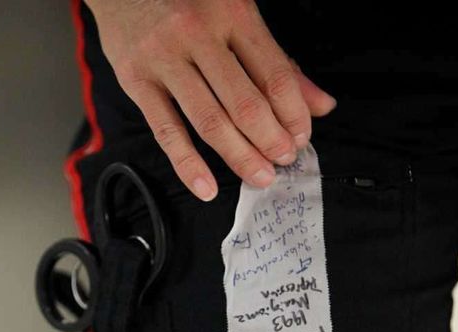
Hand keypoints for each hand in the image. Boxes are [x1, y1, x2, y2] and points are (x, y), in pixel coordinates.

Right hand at [85, 0, 336, 200]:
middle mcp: (198, 33)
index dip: (294, 114)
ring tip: (260, 177)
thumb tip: (321, 105)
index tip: (301, 138)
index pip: (275, 75)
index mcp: (233, 12)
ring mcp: (165, 58)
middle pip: (245, 103)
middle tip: (284, 161)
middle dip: (271, 141)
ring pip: (210, 121)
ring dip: (240, 156)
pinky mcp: (136, 80)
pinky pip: (166, 131)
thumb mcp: (238, 15)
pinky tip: (206, 187)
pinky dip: (188, 164)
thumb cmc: (187, 0)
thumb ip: (278, 62)